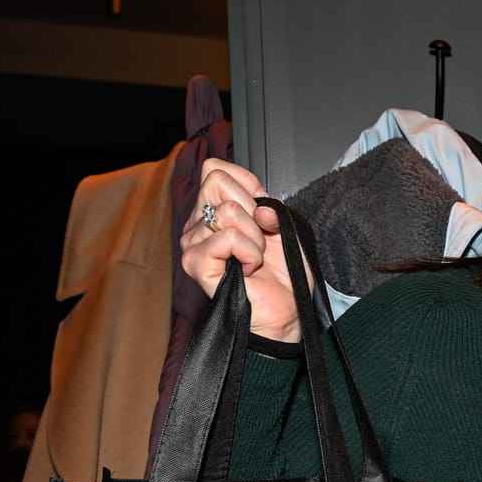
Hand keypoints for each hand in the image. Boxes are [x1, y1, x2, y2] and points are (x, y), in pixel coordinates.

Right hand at [179, 159, 302, 341]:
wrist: (288, 312)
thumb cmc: (284, 275)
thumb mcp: (282, 227)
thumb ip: (267, 205)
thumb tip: (260, 204)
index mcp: (214, 212)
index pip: (215, 169)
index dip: (247, 183)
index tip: (263, 211)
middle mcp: (198, 225)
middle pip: (217, 182)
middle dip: (253, 210)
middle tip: (260, 240)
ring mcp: (194, 244)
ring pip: (228, 212)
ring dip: (256, 238)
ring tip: (256, 259)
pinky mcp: (196, 264)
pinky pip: (227, 238)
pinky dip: (250, 252)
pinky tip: (249, 269)